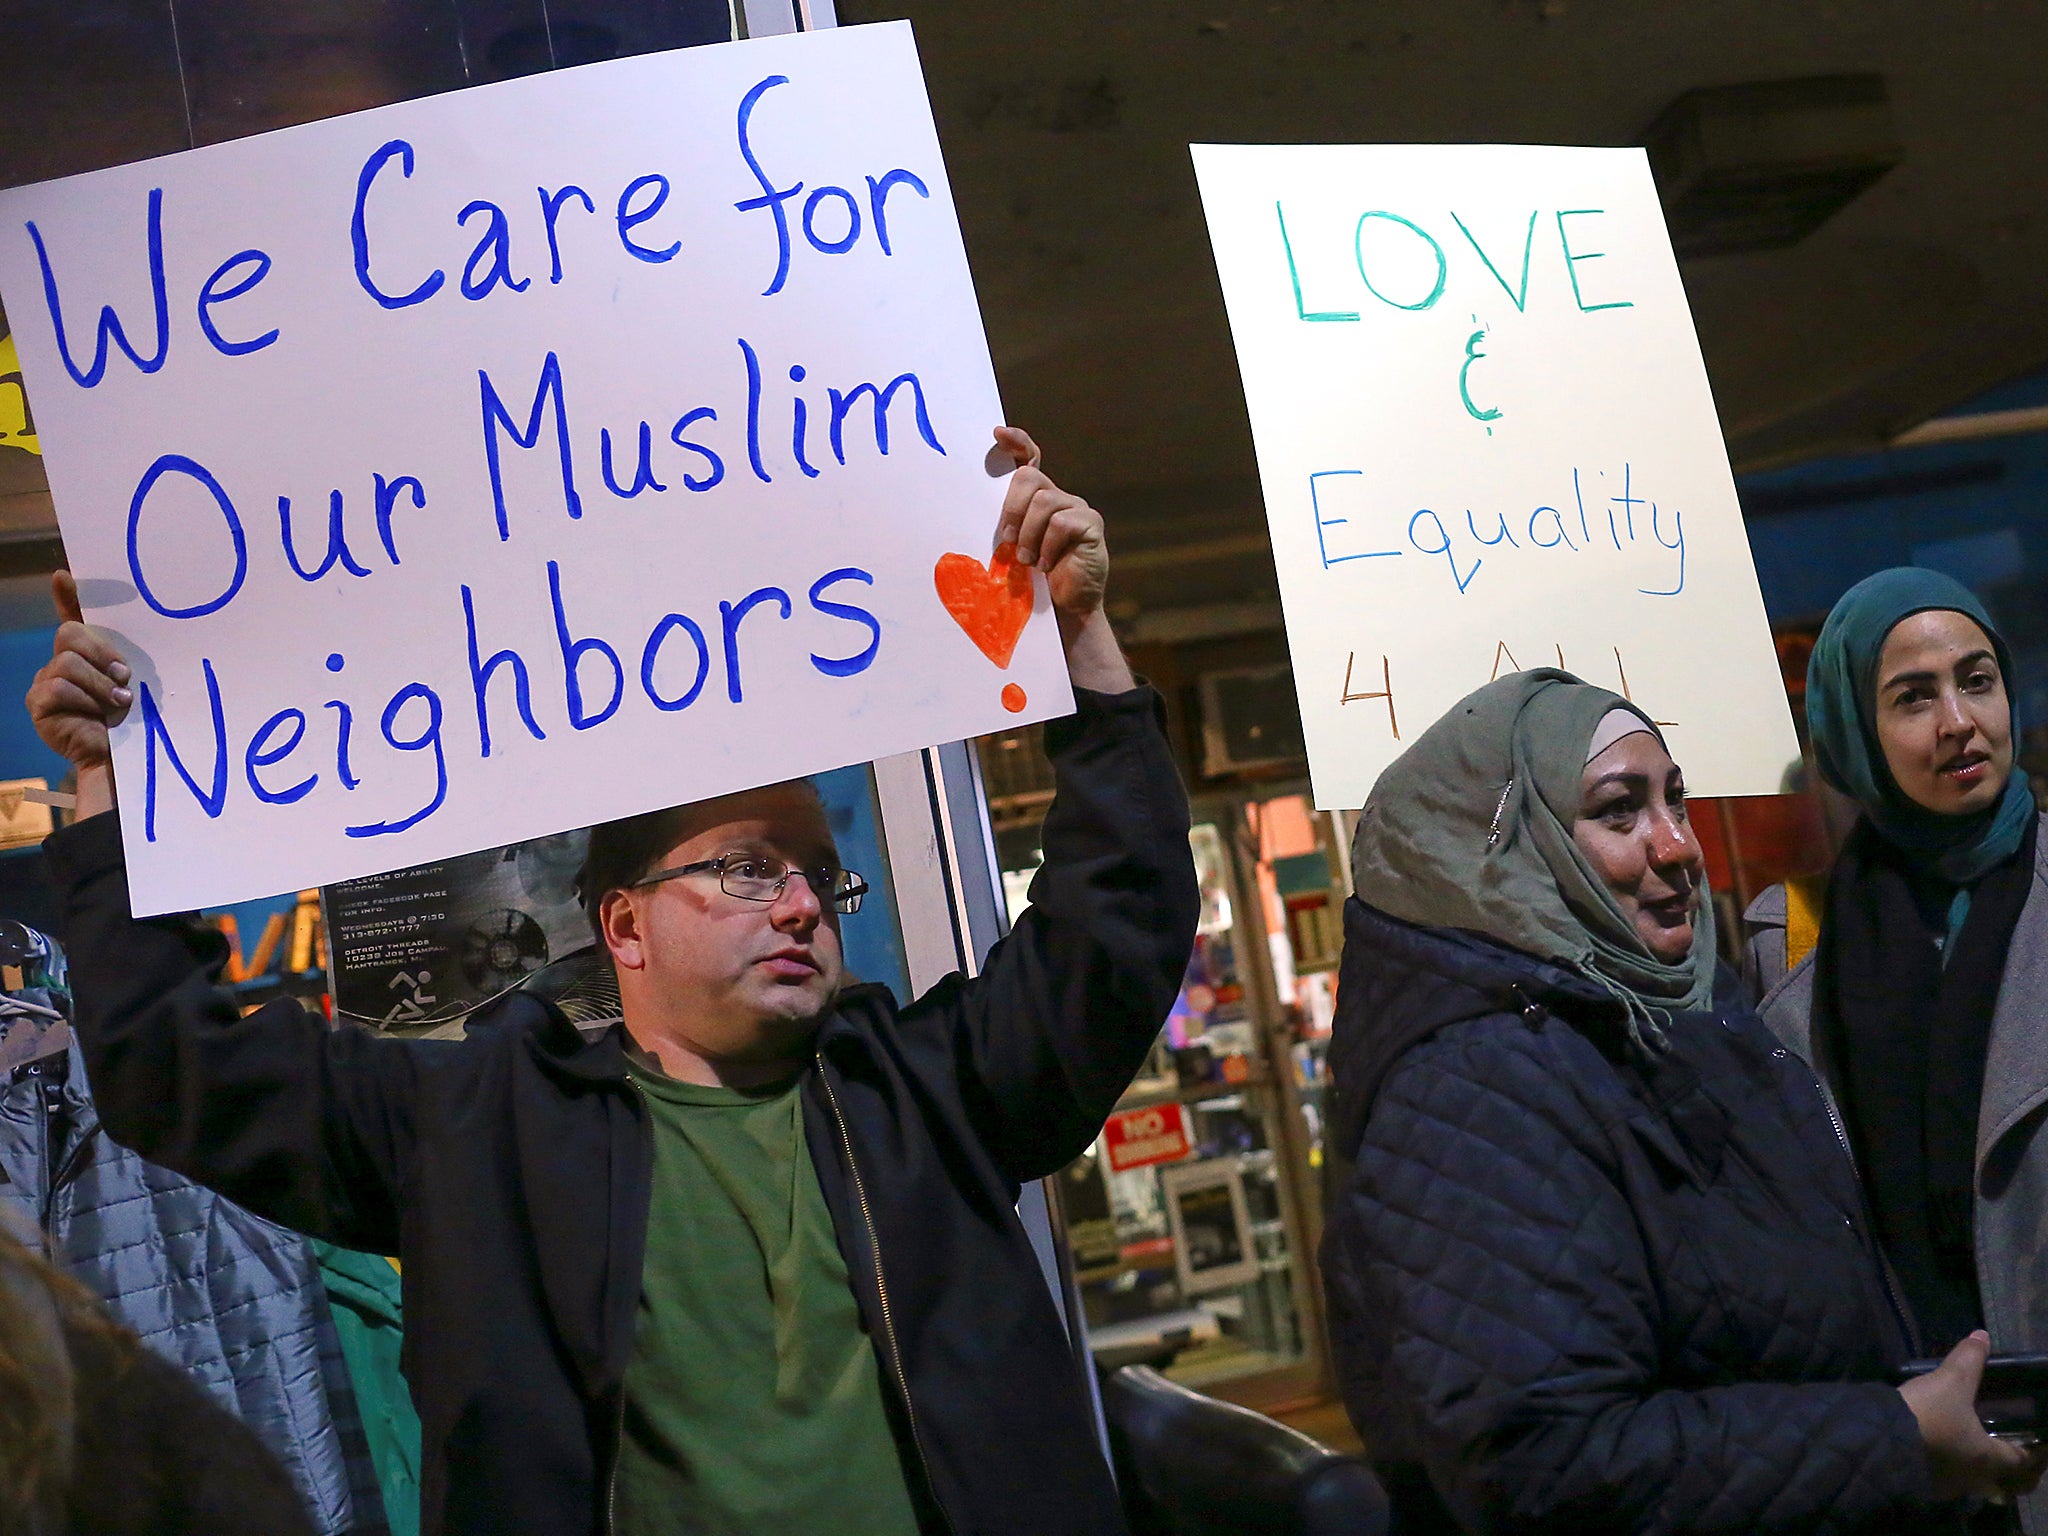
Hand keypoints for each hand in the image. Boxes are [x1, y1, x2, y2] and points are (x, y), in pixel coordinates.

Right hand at [27, 572, 128, 814]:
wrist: (121, 759)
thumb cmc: (132, 721)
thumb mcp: (134, 685)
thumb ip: (126, 662)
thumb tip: (130, 653)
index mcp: (86, 655)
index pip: (72, 618)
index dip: (67, 596)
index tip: (63, 575)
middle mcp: (60, 663)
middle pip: (70, 634)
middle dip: (102, 654)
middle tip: (123, 679)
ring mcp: (45, 682)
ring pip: (67, 664)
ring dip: (99, 685)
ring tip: (116, 705)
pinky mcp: (38, 704)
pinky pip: (59, 688)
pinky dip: (84, 701)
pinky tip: (96, 716)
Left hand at [988, 427, 1132, 693]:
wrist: (1065, 611)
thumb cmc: (1034, 582)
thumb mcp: (1012, 550)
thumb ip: (1004, 527)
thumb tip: (967, 511)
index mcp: (1037, 498)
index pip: (1029, 458)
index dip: (1016, 441)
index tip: (997, 434)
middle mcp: (1059, 497)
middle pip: (1029, 479)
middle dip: (1011, 509)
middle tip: (1006, 541)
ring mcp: (1078, 508)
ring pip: (1044, 502)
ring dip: (1028, 535)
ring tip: (1026, 561)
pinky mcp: (1091, 525)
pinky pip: (1062, 524)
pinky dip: (1047, 547)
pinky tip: (1047, 564)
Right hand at [1900, 1331, 2047, 1501]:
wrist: (1876, 1442)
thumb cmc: (1926, 1416)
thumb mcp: (1950, 1381)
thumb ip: (1968, 1360)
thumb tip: (1982, 1336)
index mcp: (1989, 1458)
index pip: (2024, 1460)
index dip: (2036, 1450)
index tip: (2039, 1440)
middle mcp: (1973, 1479)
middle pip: (2006, 1483)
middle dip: (2012, 1470)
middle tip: (2009, 1448)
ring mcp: (1947, 1486)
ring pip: (1976, 1483)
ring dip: (1981, 1469)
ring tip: (1975, 1447)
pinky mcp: (1922, 1485)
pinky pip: (1949, 1480)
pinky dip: (1954, 1469)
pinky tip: (1943, 1451)